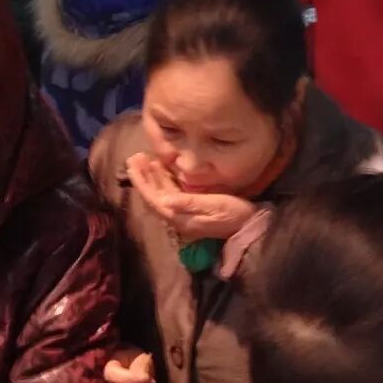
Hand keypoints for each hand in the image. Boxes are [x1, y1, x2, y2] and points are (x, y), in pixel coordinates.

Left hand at [126, 154, 254, 240]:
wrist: (250, 225)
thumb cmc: (233, 213)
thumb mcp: (212, 206)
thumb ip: (188, 203)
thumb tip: (164, 200)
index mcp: (179, 217)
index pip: (154, 199)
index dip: (142, 182)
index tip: (132, 164)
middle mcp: (178, 216)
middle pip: (154, 196)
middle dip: (143, 177)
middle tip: (134, 157)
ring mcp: (184, 212)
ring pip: (162, 194)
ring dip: (152, 177)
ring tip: (144, 159)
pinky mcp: (192, 207)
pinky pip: (171, 193)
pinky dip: (164, 180)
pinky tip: (162, 169)